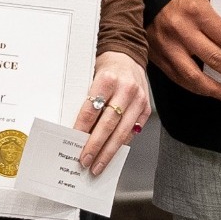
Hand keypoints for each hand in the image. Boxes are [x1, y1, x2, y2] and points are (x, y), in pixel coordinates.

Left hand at [70, 52, 151, 175]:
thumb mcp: (92, 77)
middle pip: (108, 124)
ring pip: (122, 131)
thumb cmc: (106, 68)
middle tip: (86, 161)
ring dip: (109, 151)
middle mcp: (126, 89)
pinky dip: (123, 143)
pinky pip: (134, 130)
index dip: (82, 129)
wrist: (127, 56)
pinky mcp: (146, 106)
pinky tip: (113, 153)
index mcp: (107, 79)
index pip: (91, 110)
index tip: (74, 142)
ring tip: (99, 164)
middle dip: (96, 146)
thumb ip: (88, 101)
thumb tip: (77, 131)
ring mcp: (139, 98)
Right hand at [147, 0, 220, 101]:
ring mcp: (168, 46)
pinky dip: (196, 88)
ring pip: (195, 76)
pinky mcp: (158, 57)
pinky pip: (179, 79)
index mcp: (197, 11)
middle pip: (215, 59)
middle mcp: (182, 29)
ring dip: (216, 89)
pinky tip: (209, 90)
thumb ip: (218, 20)